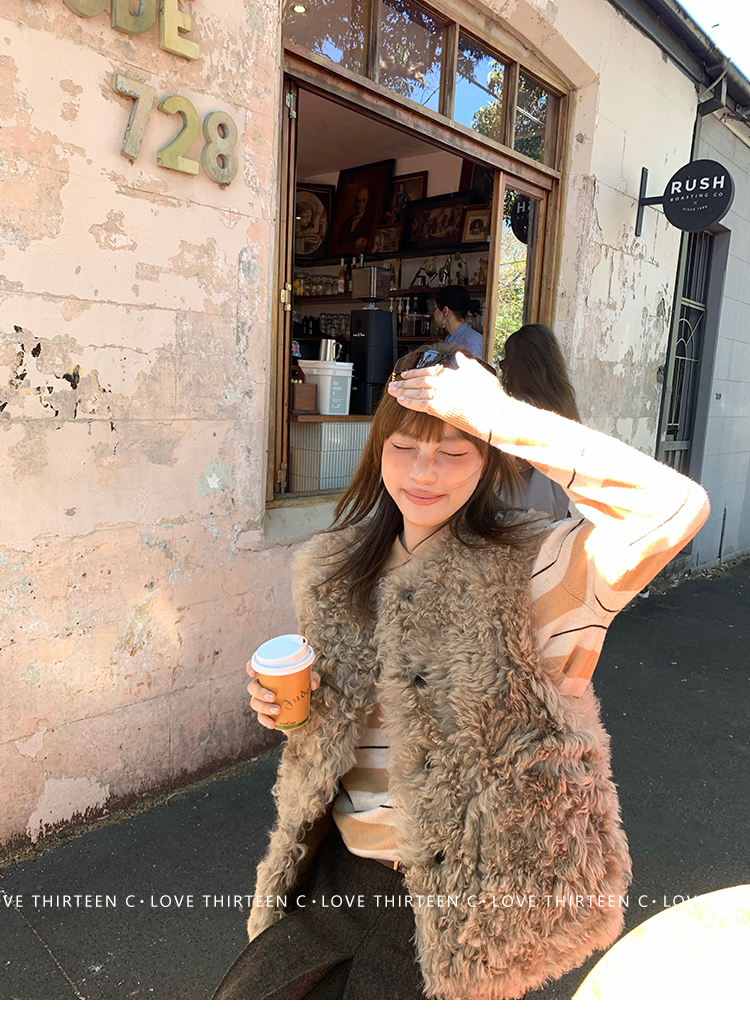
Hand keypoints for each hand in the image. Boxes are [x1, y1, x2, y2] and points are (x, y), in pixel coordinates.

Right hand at [247, 663, 320, 731]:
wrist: (302, 698)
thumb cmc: (302, 682)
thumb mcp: (309, 678)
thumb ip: (312, 678)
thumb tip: (312, 685)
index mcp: (268, 673)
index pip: (255, 665)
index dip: (250, 667)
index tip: (253, 673)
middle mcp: (261, 685)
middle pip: (252, 687)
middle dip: (260, 693)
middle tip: (273, 697)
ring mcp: (261, 699)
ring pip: (255, 703)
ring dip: (264, 707)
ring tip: (277, 710)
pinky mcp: (265, 712)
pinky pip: (261, 717)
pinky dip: (265, 720)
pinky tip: (273, 724)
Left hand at [387, 351, 504, 440]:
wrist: (495, 416)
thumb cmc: (493, 398)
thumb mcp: (482, 375)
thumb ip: (467, 366)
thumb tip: (459, 357)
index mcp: (454, 373)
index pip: (429, 371)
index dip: (415, 372)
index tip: (405, 374)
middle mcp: (446, 382)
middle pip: (420, 381)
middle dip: (405, 382)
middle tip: (394, 383)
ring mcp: (442, 396)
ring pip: (417, 392)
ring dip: (403, 391)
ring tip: (392, 391)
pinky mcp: (441, 410)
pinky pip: (420, 405)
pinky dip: (409, 402)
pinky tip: (400, 401)